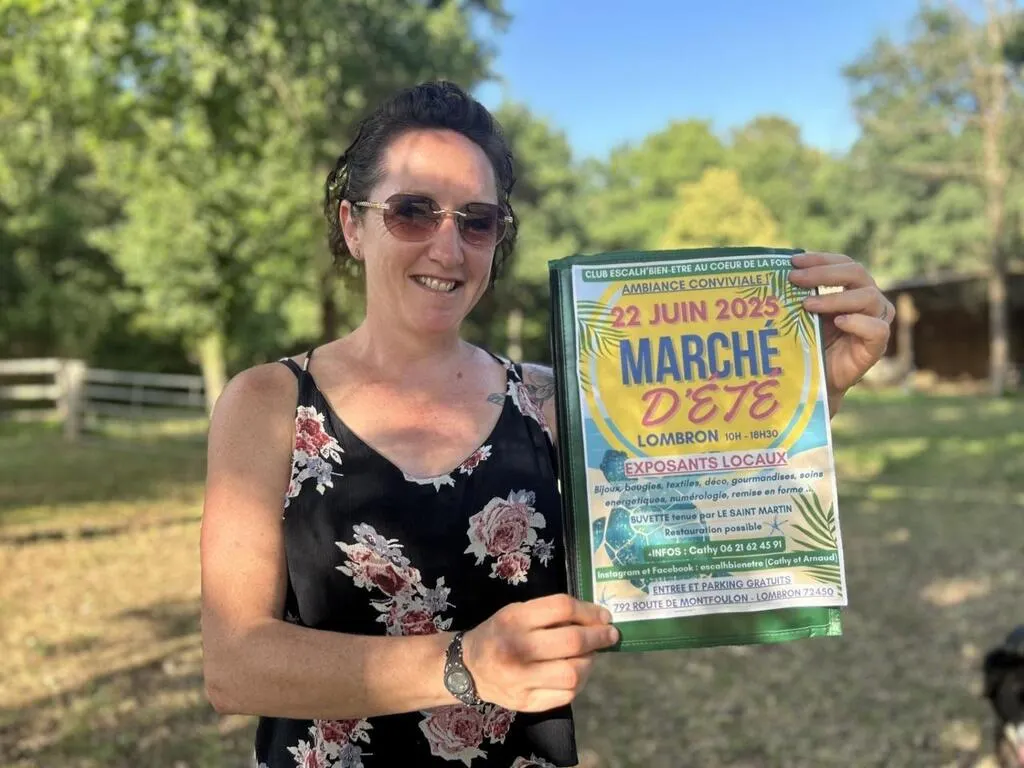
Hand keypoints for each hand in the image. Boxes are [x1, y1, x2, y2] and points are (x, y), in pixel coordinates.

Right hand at [461, 594, 618, 711]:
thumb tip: (595, 617)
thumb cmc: (499, 633)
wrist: (468, 669)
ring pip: (574, 672)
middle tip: (610, 635)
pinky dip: (579, 682)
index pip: (562, 608)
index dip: (590, 611)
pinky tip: (577, 672)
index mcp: (514, 619)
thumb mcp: (516, 612)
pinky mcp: (528, 703)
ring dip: (590, 662)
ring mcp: (522, 680)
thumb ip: (550, 613)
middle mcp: (517, 649)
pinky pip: (567, 694)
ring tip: (590, 655)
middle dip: (599, 637)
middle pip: (572, 642)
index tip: (604, 616)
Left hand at [789, 252, 893, 406]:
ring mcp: (876, 322)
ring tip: (807, 304)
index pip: (843, 263)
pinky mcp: (877, 346)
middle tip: (795, 279)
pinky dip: (857, 322)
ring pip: (868, 297)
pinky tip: (838, 322)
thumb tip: (774, 272)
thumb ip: (798, 294)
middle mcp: (869, 300)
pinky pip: (877, 329)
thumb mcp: (802, 314)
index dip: (820, 259)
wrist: (815, 380)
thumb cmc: (809, 343)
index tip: (794, 261)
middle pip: (857, 273)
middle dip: (823, 273)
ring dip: (835, 298)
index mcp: (853, 287)